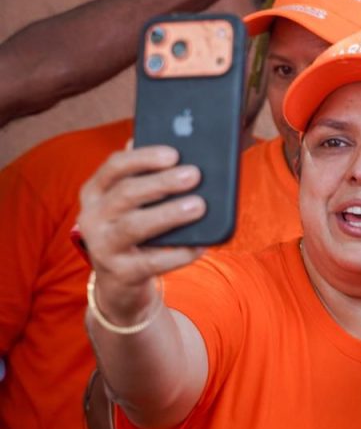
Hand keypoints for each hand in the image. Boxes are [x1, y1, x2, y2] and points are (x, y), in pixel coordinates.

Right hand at [77, 145, 205, 321]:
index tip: (173, 153)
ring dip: (169, 214)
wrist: (119, 280)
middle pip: (126, 193)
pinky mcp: (120, 273)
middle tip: (194, 174)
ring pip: (135, 226)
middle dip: (162, 182)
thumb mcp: (131, 203)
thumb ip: (146, 177)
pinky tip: (200, 245)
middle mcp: (92, 217)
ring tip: (199, 206)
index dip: (143, 158)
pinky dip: (178, 253)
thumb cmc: (133, 228)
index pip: (114, 167)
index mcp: (95, 192)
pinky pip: (152, 262)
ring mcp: (102, 247)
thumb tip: (179, 147)